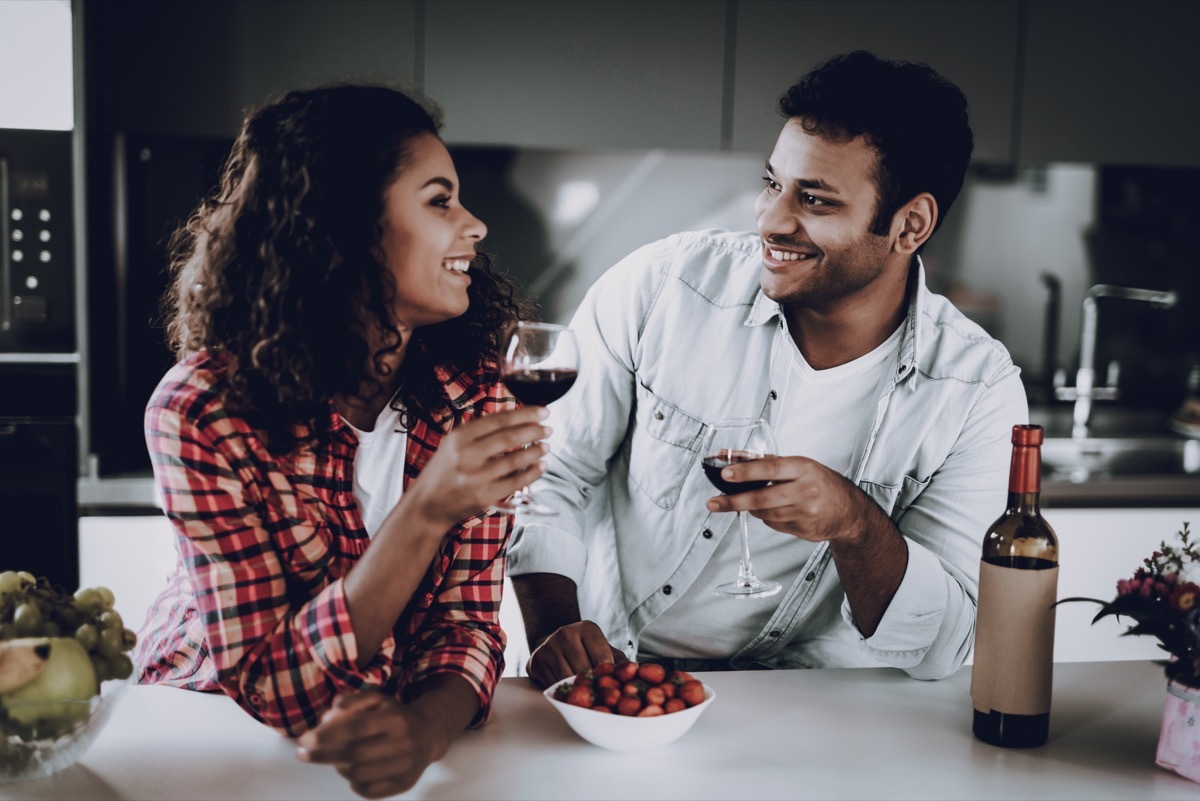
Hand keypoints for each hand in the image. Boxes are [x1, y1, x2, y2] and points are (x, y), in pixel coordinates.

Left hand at [296, 690, 444, 798]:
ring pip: (359, 775)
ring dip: (340, 767)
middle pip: (354, 755)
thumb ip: (351, 702)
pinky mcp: (405, 784)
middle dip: (322, 755)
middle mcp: (402, 742)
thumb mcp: (376, 699)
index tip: (304, 740)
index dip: (327, 735)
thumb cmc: (394, 714)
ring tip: (337, 760)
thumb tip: (326, 717)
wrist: (430, 732)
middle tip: (302, 754)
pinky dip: (355, 784)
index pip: (355, 728)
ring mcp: (405, 766)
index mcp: (394, 718)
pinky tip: (353, 772)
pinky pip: (369, 792)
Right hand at [406, 406, 549, 526]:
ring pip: (515, 460)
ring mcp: (475, 477)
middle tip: (548, 428)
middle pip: (509, 438)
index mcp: (459, 437)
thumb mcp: (452, 444)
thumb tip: (515, 417)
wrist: (426, 505)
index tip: (543, 412)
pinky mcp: (484, 496)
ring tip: (546, 446)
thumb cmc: (443, 472)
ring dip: (535, 452)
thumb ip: (478, 432)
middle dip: (534, 431)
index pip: (499, 420)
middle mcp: (466, 455)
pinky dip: (532, 473)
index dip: (525, 414)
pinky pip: (515, 482)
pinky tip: (541, 466)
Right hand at [525, 620, 627, 687]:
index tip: (610, 685)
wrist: (556, 642)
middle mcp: (565, 633)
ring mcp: (548, 647)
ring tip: (586, 696)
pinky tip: (570, 693)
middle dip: (593, 686)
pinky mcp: (535, 662)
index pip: (602, 657)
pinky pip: (552, 685)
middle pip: (584, 670)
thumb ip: (620, 662)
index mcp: (587, 628)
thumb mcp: (606, 650)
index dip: (607, 676)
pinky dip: (562, 692)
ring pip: (566, 679)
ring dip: (577, 691)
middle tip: (600, 697)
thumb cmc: (587, 650)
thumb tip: (635, 675)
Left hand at [704, 455, 864, 543]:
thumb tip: (729, 456)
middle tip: (713, 503)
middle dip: (733, 501)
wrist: (849, 511)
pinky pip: (774, 525)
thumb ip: (764, 462)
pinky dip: (767, 517)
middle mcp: (805, 490)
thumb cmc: (820, 482)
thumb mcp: (798, 465)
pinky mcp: (803, 530)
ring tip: (752, 501)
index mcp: (803, 468)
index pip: (770, 469)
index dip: (746, 472)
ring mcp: (804, 513)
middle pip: (762, 498)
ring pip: (764, 514)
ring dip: (752, 508)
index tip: (726, 474)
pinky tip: (776, 510)